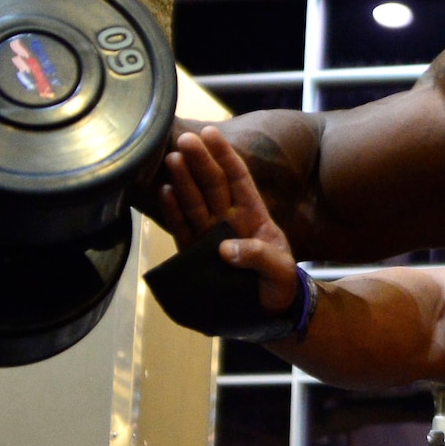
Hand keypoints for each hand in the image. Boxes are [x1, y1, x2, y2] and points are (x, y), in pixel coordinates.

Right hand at [158, 126, 300, 313]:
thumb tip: (224, 249)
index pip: (238, 178)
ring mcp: (210, 234)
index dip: (225, 155)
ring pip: (194, 201)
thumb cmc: (279, 286)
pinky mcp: (194, 253)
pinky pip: (181, 229)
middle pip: (212, 184)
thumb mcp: (280, 272)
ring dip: (183, 180)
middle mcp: (229, 219)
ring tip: (172, 158)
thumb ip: (258, 257)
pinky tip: (164, 192)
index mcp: (254, 215)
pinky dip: (173, 212)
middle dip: (200, 161)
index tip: (211, 133)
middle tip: (185, 139)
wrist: (266, 313)